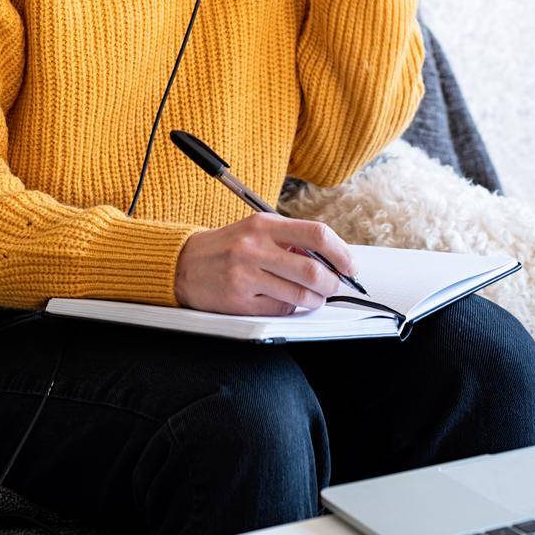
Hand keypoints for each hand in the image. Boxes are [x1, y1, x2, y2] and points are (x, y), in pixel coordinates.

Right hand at [174, 212, 356, 313]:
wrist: (183, 264)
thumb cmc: (227, 246)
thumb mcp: (256, 230)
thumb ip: (289, 239)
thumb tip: (330, 257)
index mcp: (264, 224)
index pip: (316, 234)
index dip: (341, 252)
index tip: (350, 265)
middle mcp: (254, 247)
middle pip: (312, 270)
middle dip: (332, 283)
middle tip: (335, 286)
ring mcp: (246, 275)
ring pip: (300, 295)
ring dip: (314, 299)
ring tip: (313, 296)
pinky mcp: (239, 301)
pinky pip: (279, 310)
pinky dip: (289, 308)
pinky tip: (283, 300)